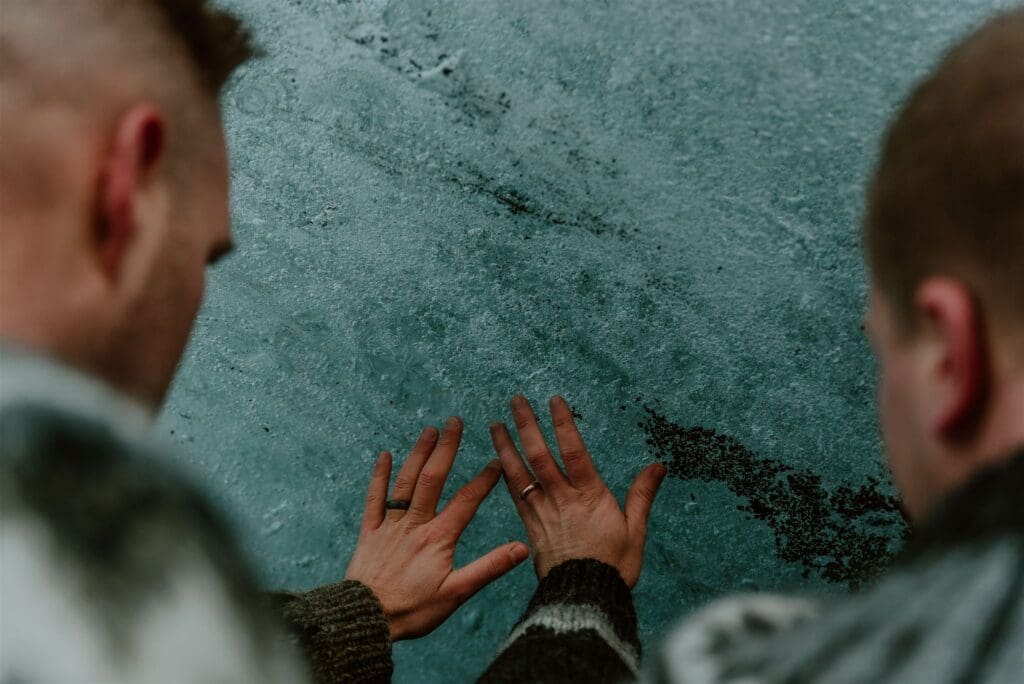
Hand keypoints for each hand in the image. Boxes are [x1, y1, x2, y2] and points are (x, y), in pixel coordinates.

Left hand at [346, 416, 528, 640]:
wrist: (366, 619)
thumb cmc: (413, 611)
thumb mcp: (457, 593)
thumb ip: (489, 567)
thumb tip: (522, 548)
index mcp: (439, 538)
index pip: (467, 500)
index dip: (485, 479)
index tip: (497, 460)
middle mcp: (415, 525)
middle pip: (433, 478)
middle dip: (446, 448)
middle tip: (455, 422)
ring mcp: (390, 526)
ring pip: (406, 482)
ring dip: (418, 453)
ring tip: (430, 429)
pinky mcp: (370, 533)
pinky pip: (374, 498)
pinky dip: (379, 476)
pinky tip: (384, 455)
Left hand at [489, 395, 665, 587]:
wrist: (583, 599)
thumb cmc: (613, 567)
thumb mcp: (635, 531)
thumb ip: (642, 495)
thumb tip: (658, 466)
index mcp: (589, 496)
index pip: (573, 451)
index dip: (562, 423)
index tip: (553, 400)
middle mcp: (561, 499)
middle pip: (539, 455)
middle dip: (526, 425)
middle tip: (516, 400)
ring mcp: (542, 513)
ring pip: (519, 474)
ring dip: (506, 447)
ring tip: (495, 424)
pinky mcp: (530, 527)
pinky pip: (514, 496)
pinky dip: (505, 475)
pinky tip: (498, 462)